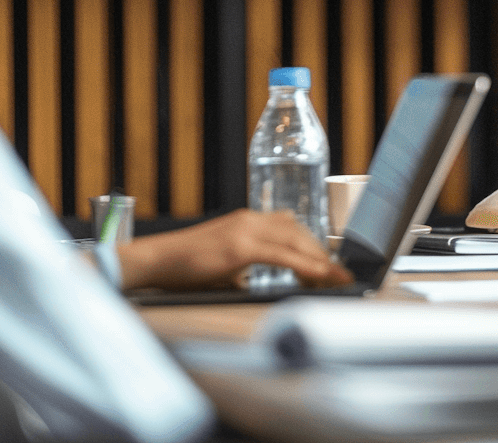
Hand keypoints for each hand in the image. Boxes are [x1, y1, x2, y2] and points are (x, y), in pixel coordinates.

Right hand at [117, 210, 349, 291]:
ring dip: (319, 260)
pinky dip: (305, 265)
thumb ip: (249, 261)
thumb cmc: (187, 265)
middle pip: (298, 231)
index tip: (330, 260)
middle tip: (338, 273)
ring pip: (295, 240)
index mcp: (247, 219)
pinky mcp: (239, 247)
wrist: (158, 259)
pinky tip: (320, 275)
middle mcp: (249, 219)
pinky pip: (282, 256)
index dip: (313, 244)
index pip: (290, 226)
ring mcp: (245, 230)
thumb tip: (271, 275)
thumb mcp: (225, 259)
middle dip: (321, 253)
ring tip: (334, 278)